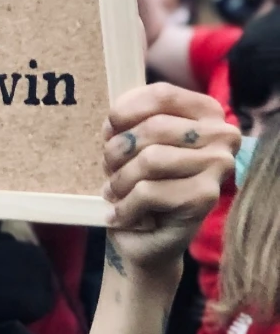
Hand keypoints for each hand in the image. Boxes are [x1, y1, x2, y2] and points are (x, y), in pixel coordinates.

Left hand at [102, 83, 235, 282]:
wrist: (147, 239)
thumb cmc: (140, 181)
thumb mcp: (131, 142)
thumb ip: (128, 121)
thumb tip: (114, 123)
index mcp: (207, 112)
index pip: (162, 94)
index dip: (126, 110)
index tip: (109, 130)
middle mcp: (223, 135)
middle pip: (155, 127)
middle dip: (118, 151)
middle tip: (110, 170)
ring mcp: (220, 166)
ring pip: (151, 159)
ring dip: (121, 180)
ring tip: (115, 192)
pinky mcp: (207, 197)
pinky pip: (149, 191)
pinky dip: (125, 206)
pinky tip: (121, 215)